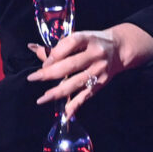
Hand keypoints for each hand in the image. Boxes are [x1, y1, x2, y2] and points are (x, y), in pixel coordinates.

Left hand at [26, 23, 152, 118]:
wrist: (119, 49)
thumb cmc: (93, 42)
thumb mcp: (79, 38)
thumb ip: (57, 46)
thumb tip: (32, 48)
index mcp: (88, 38)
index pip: (70, 43)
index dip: (55, 53)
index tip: (44, 62)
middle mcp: (95, 54)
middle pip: (70, 65)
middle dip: (50, 73)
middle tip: (33, 78)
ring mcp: (99, 70)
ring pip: (76, 82)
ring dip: (58, 92)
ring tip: (42, 99)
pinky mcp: (101, 83)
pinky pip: (86, 96)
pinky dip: (74, 106)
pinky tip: (64, 113)